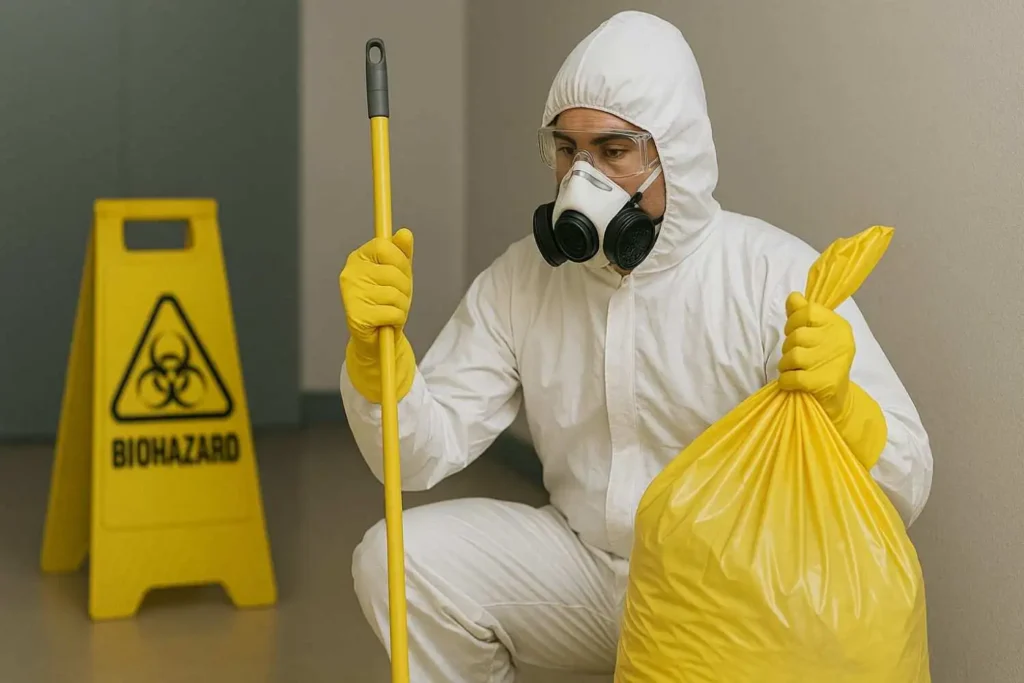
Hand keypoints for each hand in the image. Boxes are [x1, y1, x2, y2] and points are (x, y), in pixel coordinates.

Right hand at [339, 228, 416, 403]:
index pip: (383, 246)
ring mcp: (351, 295)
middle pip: (392, 272)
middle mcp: (350, 274)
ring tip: (393, 310)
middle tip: (398, 297)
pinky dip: (398, 318)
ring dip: (402, 305)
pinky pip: (392, 312)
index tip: (402, 271)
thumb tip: (405, 233)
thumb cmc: (387, 302)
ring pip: (394, 294)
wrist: (378, 337)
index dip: (400, 260)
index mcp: (358, 259)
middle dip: (404, 288)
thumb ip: (402, 253)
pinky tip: (389, 321)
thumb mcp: (398, 273)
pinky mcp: (356, 316)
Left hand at [777, 292, 853, 421]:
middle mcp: (840, 340)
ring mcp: (834, 361)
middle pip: (797, 334)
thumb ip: (803, 314)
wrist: (837, 398)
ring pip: (793, 355)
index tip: (793, 332)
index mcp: (838, 325)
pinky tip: (789, 382)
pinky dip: (785, 380)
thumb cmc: (822, 362)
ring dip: (785, 364)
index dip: (793, 321)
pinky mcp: (825, 382)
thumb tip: (793, 296)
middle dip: (788, 346)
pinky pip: (792, 376)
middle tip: (794, 356)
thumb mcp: (817, 334)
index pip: (808, 311)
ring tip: (792, 369)